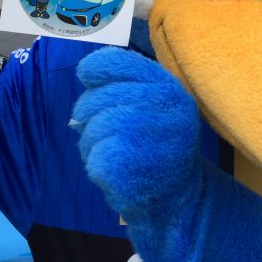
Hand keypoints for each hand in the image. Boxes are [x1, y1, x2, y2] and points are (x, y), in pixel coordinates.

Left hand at [73, 48, 201, 221]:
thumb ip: (126, 82)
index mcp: (170, 89)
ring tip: (110, 154)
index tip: (86, 76)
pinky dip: (96, 165)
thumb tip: (87, 69)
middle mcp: (166, 109)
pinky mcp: (132, 169)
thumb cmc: (154, 146)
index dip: (96, 68)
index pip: (121, 63)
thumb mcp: (152, 106)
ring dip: (90, 143)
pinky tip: (115, 172)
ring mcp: (150, 139)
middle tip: (100, 132)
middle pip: (98, 98)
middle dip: (88, 116)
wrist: (175, 198)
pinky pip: (94, 156)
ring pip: (92, 128)